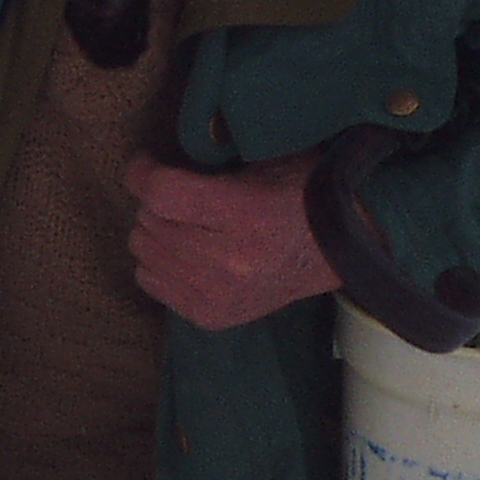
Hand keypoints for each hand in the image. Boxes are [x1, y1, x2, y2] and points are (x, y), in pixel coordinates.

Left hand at [123, 150, 340, 330]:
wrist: (337, 251)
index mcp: (246, 215)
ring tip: (184, 223)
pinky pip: (149, 281)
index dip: (143, 173)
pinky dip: (159, 262)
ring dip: (155, 231)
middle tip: (179, 194)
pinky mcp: (210, 316)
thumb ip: (209, 163)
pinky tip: (186, 251)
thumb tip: (157, 166)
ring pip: (143, 252)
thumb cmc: (302, 195)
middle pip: (149, 223)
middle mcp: (229, 261)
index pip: (163, 194)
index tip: (148, 163)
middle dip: (155, 202)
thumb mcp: (265, 162)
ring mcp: (218, 295)